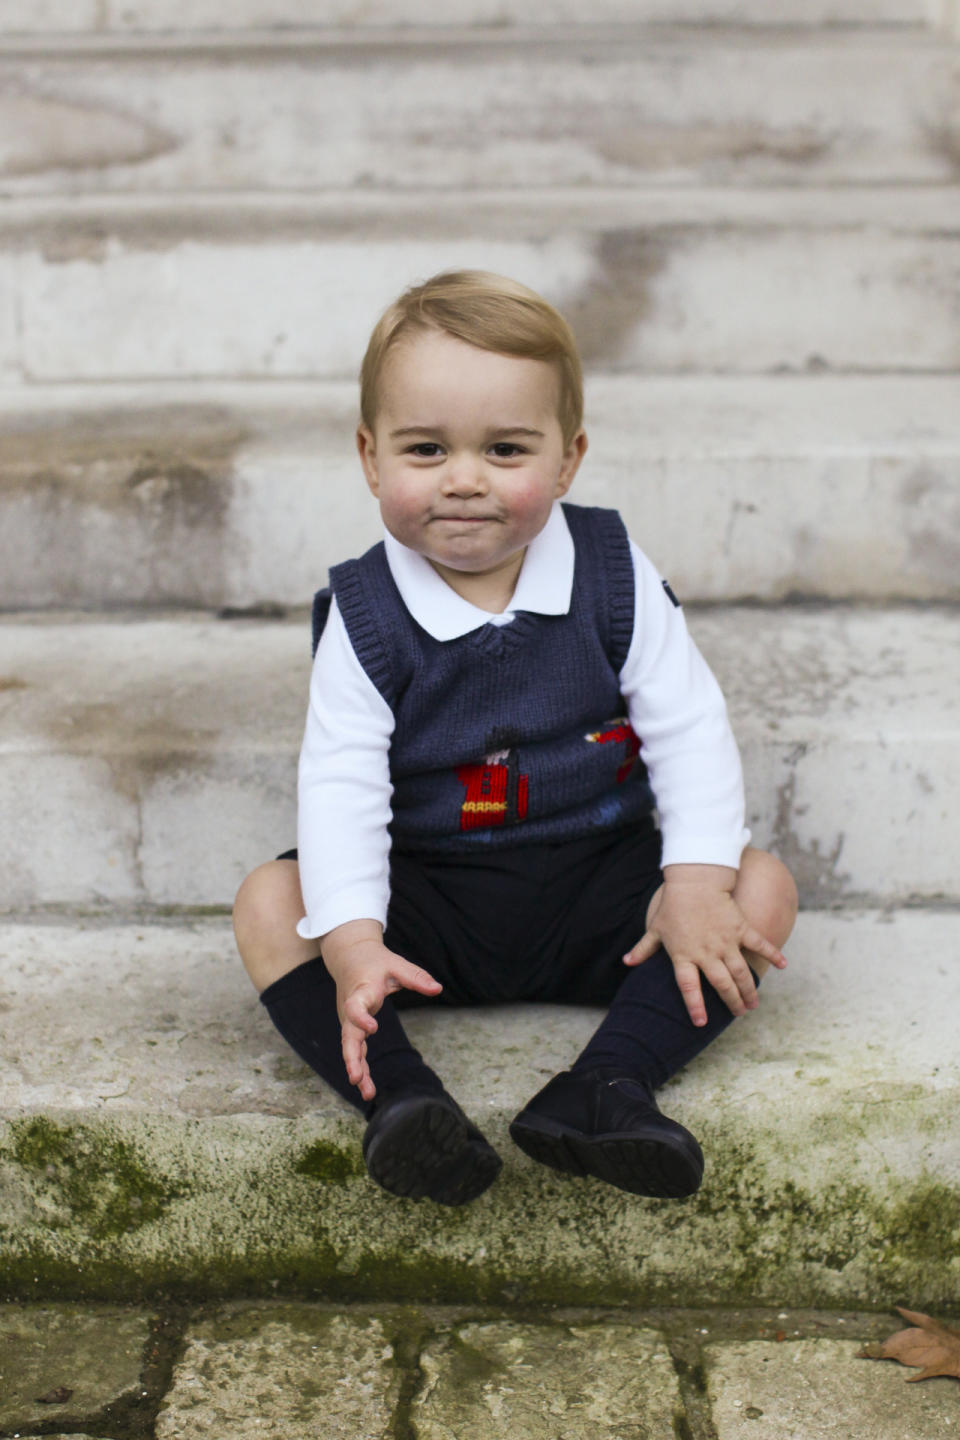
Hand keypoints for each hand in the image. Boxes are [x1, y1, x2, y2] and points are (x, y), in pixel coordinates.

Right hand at [320, 920, 441, 1100]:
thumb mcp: (396, 964)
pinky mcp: (352, 1028)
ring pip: (351, 1048)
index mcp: (361, 991)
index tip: (373, 1028)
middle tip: (356, 1077)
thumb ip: (416, 977)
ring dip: (357, 1070)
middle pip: (348, 1036)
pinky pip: (355, 1049)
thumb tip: (438, 989)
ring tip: (367, 1093)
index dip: (361, 1018)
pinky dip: (360, 1067)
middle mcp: (350, 1009)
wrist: (350, 959)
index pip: (355, 1006)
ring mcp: (349, 1021)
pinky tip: (367, 1088)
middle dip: (352, 1057)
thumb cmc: (375, 962)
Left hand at [623, 866, 786, 1026]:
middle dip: (732, 1003)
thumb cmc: (673, 905)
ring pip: (740, 972)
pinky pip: (759, 944)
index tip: (700, 1022)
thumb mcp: (655, 929)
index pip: (688, 987)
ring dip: (748, 990)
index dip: (694, 1005)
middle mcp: (707, 952)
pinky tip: (784, 966)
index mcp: (685, 955)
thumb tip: (626, 962)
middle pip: (721, 984)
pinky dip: (773, 954)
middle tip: (740, 1014)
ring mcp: (726, 941)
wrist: (694, 880)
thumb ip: (643, 949)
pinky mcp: (741, 928)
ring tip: (753, 1004)